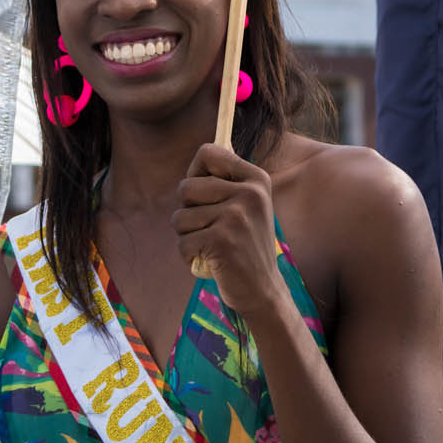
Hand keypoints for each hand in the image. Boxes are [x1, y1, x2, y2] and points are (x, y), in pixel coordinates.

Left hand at [174, 143, 285, 316]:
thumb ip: (226, 181)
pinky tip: (210, 260)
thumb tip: (202, 154)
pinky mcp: (222, 241)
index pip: (208, 152)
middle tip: (209, 228)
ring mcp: (236, 217)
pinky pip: (182, 242)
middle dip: (188, 212)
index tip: (204, 194)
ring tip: (211, 245)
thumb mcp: (248, 205)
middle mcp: (249, 193)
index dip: (195, 173)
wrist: (263, 289)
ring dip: (187, 236)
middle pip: (186, 187)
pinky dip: (189, 255)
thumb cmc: (246, 246)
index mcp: (256, 179)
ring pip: (179, 217)